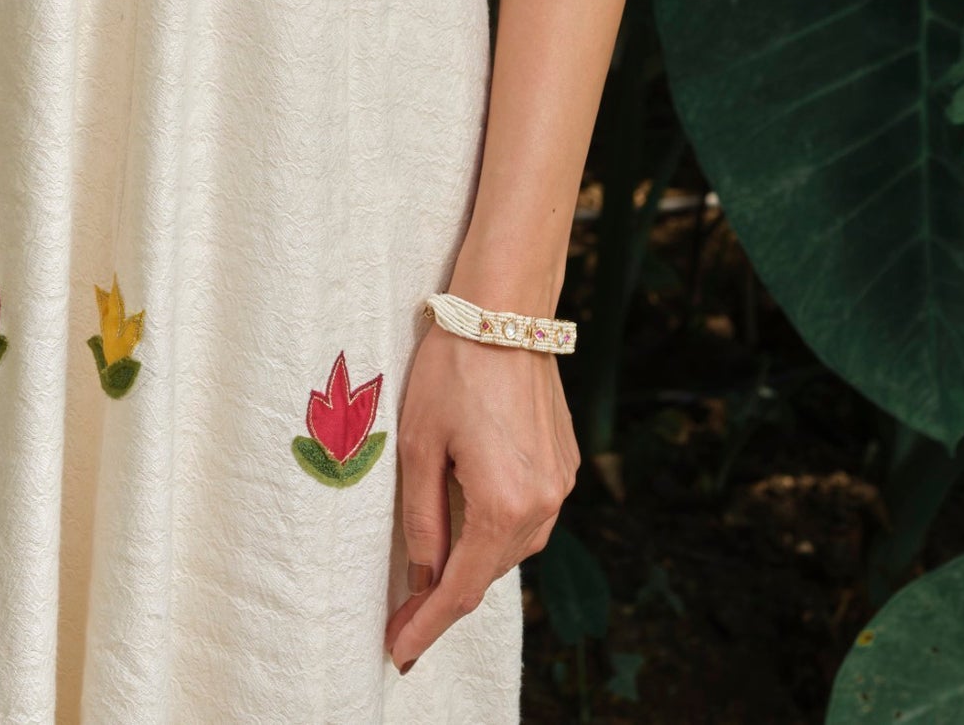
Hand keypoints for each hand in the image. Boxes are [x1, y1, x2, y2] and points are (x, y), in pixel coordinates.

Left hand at [384, 318, 577, 673]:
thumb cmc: (452, 368)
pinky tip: (468, 519)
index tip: (398, 652)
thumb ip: (423, 518)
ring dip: (472, 560)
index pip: (460, 589)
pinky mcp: (565, 464)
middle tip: (402, 619)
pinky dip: (496, 527)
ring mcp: (561, 485)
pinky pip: (527, 515)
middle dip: (445, 598)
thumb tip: (424, 577)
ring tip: (430, 574)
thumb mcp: (419, 444)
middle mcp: (544, 505)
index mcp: (504, 505)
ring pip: (510, 545)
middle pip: (487, 571)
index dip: (427, 626)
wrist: (504, 311)